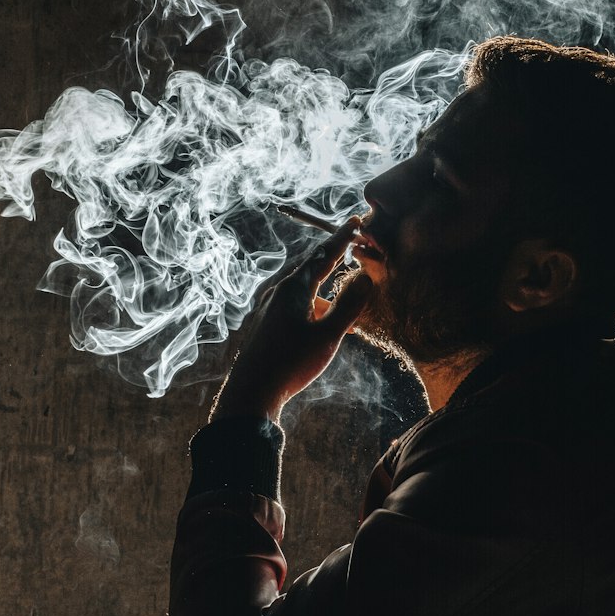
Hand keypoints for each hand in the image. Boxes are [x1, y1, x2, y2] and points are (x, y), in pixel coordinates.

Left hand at [211, 215, 373, 423]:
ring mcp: (271, 309)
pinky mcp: (268, 325)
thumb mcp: (328, 335)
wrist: (251, 393)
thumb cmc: (291, 363)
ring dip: (328, 291)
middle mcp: (280, 293)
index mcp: (295, 289)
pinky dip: (316, 307)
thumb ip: (349, 306)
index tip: (356, 222)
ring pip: (306, 291)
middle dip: (335, 261)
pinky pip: (297, 306)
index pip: (324, 255)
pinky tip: (325, 324)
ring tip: (347, 301)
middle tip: (353, 248)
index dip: (342, 239)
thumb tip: (364, 278)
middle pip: (313, 269)